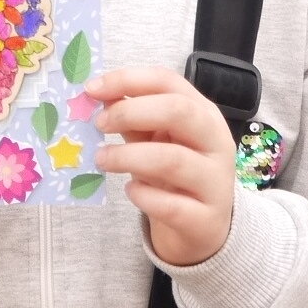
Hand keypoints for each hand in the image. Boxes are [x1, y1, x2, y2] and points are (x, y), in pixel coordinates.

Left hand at [89, 68, 237, 266]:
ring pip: (173, 160)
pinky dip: (144, 196)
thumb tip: (97, 94)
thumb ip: (133, 116)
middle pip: (178, 111)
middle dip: (131, 112)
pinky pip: (171, 206)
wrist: (203, 227)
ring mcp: (215, 181)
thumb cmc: (176, 174)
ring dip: (128, 156)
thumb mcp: (157, 139)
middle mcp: (216, 142)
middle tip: (99, 124)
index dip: (128, 80)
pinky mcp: (205, 219)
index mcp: (204, 113)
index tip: (92, 89)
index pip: (168, 81)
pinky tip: (131, 191)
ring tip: (102, 159)